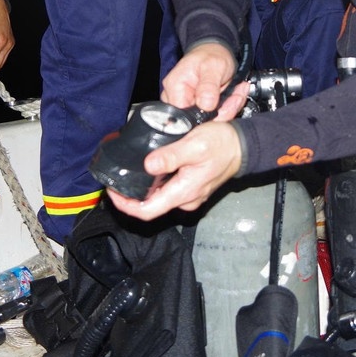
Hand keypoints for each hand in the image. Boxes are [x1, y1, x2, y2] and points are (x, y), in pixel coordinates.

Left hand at [107, 120, 242, 220]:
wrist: (242, 146)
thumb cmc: (221, 144)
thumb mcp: (194, 145)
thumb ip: (171, 156)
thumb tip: (148, 165)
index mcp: (183, 192)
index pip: (147, 211)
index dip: (125, 205)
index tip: (112, 191)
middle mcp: (185, 200)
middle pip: (150, 206)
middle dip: (130, 196)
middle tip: (116, 179)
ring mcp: (188, 195)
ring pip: (158, 198)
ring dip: (141, 189)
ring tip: (128, 171)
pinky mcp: (191, 188)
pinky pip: (167, 191)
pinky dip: (154, 184)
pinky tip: (148, 169)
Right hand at [160, 41, 247, 118]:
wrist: (216, 51)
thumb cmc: (211, 55)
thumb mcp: (213, 66)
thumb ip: (208, 86)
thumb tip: (205, 106)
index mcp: (175, 87)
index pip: (184, 116)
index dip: (205, 116)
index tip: (223, 106)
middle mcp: (177, 98)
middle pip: (198, 121)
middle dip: (222, 111)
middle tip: (236, 96)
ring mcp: (187, 104)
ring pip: (209, 121)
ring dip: (227, 108)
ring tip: (236, 92)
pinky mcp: (199, 108)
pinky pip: (214, 116)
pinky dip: (227, 108)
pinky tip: (233, 95)